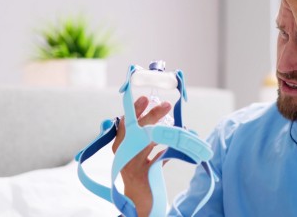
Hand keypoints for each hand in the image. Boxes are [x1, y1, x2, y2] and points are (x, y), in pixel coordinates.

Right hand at [111, 96, 171, 216]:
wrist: (137, 198)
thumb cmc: (140, 172)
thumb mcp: (142, 153)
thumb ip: (150, 139)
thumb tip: (174, 123)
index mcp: (120, 144)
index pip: (126, 123)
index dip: (135, 110)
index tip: (145, 98)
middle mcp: (122, 153)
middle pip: (135, 130)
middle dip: (151, 116)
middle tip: (165, 105)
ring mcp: (129, 164)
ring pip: (146, 142)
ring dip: (162, 132)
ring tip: (176, 125)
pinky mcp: (140, 174)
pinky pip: (156, 160)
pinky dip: (166, 152)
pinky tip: (176, 147)